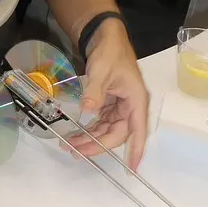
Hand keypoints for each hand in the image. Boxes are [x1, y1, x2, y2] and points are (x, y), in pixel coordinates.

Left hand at [69, 19, 149, 168]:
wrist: (105, 35)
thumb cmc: (109, 52)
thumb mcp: (101, 70)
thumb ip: (95, 92)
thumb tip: (88, 112)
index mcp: (136, 100)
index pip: (137, 131)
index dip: (135, 152)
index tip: (130, 170)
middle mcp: (130, 106)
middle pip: (117, 133)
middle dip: (97, 144)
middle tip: (75, 151)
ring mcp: (120, 105)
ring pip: (107, 129)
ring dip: (91, 138)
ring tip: (70, 145)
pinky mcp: (110, 102)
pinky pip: (101, 120)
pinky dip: (90, 128)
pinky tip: (77, 133)